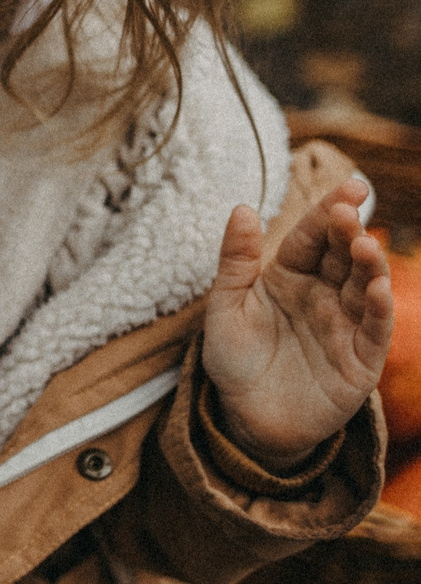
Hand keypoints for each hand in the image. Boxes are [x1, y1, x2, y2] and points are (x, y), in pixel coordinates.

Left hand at [203, 177, 393, 469]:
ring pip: (365, 288)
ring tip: (364, 245)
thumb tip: (242, 208)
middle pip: (342, 256)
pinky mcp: (359, 361)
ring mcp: (344, 326)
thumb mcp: (226, 305)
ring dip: (369, 266)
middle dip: (349, 231)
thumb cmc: (234, 358)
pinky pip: (374, 331)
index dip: (328, 212)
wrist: (245, 417)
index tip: (346, 188)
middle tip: (350, 209)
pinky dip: (380, 310)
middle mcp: (323, 294)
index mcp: (289, 275)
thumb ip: (235, 260)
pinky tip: (379, 289)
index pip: (311, 237)